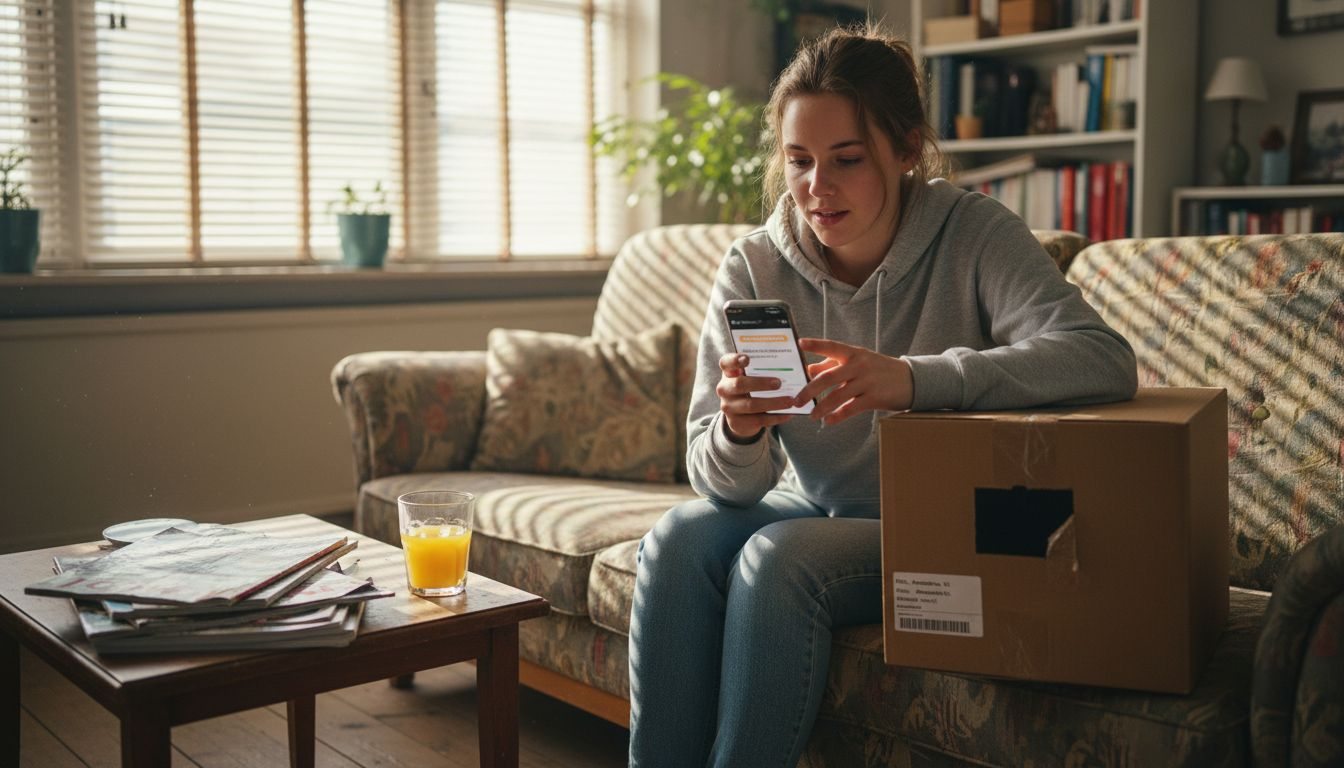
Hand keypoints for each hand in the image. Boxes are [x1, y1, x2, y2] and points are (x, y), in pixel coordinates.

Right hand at [716, 353, 795, 440]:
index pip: (726, 362)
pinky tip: (788, 413)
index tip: (747, 359)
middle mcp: (724, 388)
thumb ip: (761, 368)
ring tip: (790, 401)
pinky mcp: (737, 422)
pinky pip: (759, 420)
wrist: (740, 415)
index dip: (735, 360)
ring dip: (773, 403)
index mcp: (728, 372)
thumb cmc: (750, 387)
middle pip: (739, 384)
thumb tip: (787, 364)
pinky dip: (776, 417)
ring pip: (751, 405)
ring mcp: (728, 406)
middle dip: (760, 383)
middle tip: (778, 383)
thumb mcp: (750, 376)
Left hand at [793, 338, 912, 424]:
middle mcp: (859, 365)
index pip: (832, 346)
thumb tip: (809, 368)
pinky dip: (838, 416)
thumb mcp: (859, 362)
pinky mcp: (874, 398)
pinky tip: (828, 421)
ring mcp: (867, 382)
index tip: (800, 343)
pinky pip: (851, 408)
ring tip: (811, 415)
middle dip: (809, 390)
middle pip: (829, 377)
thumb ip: (833, 364)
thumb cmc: (879, 370)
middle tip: (796, 400)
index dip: (816, 345)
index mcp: (854, 353)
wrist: (911, 380)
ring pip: (838, 395)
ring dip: (822, 407)